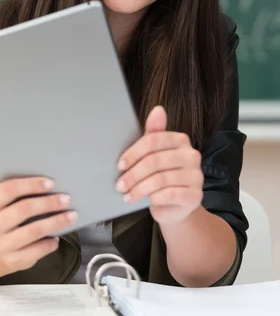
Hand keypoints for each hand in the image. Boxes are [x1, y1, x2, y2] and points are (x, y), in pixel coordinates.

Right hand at [0, 155, 76, 273]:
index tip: (50, 183)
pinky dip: (50, 243)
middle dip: (47, 203)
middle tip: (66, 198)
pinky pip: (36, 251)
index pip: (7, 191)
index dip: (30, 185)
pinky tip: (58, 236)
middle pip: (23, 210)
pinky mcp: (13, 261)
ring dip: (55, 222)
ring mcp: (1, 246)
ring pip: (33, 231)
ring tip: (71, 215)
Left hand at [116, 106, 203, 224]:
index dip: (133, 153)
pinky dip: (153, 198)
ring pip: (160, 179)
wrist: (175, 206)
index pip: (153, 141)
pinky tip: (146, 201)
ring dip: (139, 188)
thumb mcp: (154, 154)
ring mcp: (196, 176)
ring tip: (127, 195)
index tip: (120, 165)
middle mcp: (192, 155)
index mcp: (181, 139)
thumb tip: (158, 109)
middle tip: (120, 184)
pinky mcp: (195, 195)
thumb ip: (153, 133)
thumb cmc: (161, 175)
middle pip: (154, 161)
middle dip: (133, 174)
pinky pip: (169, 194)